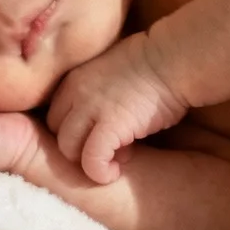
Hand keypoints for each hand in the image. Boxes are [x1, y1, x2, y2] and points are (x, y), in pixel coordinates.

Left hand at [46, 32, 186, 184]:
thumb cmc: (157, 62)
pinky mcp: (110, 126)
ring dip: (87, 160)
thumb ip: (99, 87)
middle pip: (55, 132)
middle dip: (78, 146)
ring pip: (67, 149)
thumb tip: (104, 107)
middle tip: (111, 147)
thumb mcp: (114, 68)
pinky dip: (99, 172)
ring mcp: (90, 108)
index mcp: (75, 78)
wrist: (175, 58)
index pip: (53, 114)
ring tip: (118, 157)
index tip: (98, 133)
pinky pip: (91, 160)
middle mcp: (76, 92)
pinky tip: (115, 172)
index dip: (74, 129)